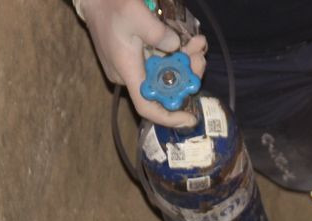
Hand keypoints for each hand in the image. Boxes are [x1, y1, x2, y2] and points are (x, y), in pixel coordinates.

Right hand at [74, 0, 206, 127]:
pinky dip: (174, 56)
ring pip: (164, 76)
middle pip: (163, 89)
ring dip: (184, 63)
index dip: (169, 117)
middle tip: (200, 56)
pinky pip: (159, 65)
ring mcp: (132, 68)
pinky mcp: (136, 59)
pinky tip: (187, 42)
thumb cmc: (111, 6)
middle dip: (186, 76)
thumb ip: (157, 33)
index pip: (147, 106)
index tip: (190, 118)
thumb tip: (175, 46)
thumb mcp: (135, 14)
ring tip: (198, 44)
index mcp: (127, 71)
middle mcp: (129, 76)